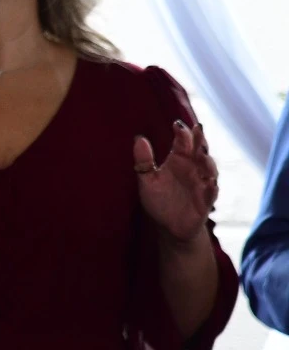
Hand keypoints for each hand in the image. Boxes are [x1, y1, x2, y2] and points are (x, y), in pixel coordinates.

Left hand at [135, 121, 218, 245]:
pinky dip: (211, 188)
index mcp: (179, 160)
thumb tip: (138, 137)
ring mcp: (202, 183)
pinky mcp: (206, 200)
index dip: (182, 133)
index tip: (176, 124)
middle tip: (197, 129)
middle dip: (200, 141)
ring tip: (201, 153)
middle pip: (200, 151)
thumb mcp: (147, 179)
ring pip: (209, 169)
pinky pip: (211, 193)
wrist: (169, 225)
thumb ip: (144, 160)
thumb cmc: (160, 199)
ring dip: (207, 161)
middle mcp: (193, 168)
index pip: (183, 142)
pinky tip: (209, 183)